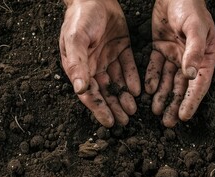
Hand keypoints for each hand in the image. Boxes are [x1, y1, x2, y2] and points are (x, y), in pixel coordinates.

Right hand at [59, 0, 139, 126]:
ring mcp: (107, 58)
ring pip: (117, 83)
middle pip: (104, 91)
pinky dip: (132, 79)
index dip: (99, 108)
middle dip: (114, 107)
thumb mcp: (76, 39)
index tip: (109, 122)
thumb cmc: (80, 17)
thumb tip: (79, 89)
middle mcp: (93, 65)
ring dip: (124, 96)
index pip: (89, 93)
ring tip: (133, 110)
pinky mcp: (121, 49)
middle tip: (125, 121)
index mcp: (79, 66)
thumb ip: (78, 64)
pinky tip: (138, 91)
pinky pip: (128, 68)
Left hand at [145, 0, 214, 126]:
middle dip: (174, 104)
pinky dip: (151, 79)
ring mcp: (175, 55)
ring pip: (167, 81)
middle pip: (182, 87)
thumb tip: (190, 75)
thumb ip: (193, 51)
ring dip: (161, 96)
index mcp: (205, 57)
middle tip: (167, 123)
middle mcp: (190, 59)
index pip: (199, 84)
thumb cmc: (191, 7)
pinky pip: (155, 67)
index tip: (183, 116)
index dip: (191, 101)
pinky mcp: (160, 48)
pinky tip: (146, 91)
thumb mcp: (195, 28)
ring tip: (155, 111)